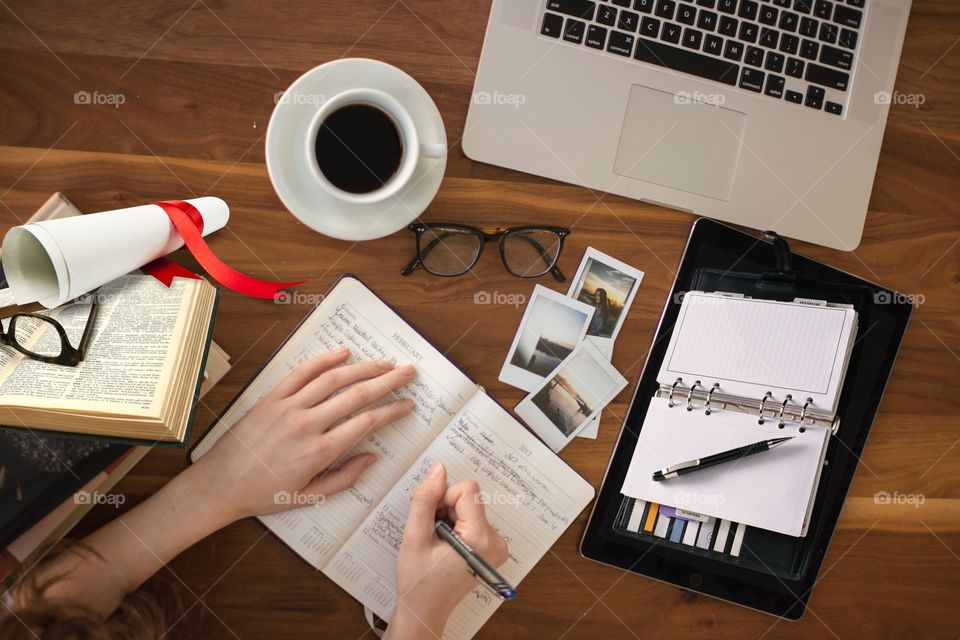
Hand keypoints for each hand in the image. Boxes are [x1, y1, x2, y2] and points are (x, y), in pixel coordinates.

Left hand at [188, 347, 415, 523]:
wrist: (220, 485)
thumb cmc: (264, 495)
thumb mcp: (309, 497)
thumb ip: (344, 478)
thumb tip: (372, 457)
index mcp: (319, 452)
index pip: (366, 422)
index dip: (392, 411)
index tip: (408, 404)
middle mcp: (307, 425)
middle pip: (357, 395)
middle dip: (388, 381)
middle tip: (408, 372)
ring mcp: (288, 408)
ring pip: (333, 379)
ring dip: (363, 368)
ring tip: (384, 362)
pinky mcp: (272, 398)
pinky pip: (301, 373)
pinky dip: (323, 360)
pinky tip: (343, 353)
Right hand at [388, 464, 508, 638]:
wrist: (425, 610)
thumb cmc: (418, 581)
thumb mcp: (414, 537)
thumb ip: (425, 500)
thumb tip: (438, 469)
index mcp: (480, 539)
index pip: (467, 491)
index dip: (443, 498)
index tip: (432, 520)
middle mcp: (496, 541)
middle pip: (469, 498)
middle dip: (446, 509)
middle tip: (432, 535)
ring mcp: (497, 546)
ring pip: (470, 507)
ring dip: (449, 518)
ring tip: (438, 543)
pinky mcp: (492, 548)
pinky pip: (473, 519)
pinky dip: (457, 526)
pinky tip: (446, 546)